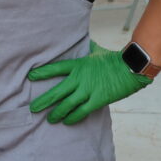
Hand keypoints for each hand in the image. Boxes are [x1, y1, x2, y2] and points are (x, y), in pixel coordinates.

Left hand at [28, 41, 151, 124]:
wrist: (130, 68)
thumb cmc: (114, 58)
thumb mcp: (97, 50)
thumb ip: (88, 47)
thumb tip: (85, 39)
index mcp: (78, 65)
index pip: (56, 69)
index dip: (42, 73)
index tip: (31, 76)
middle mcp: (79, 78)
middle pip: (57, 92)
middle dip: (44, 101)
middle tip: (33, 108)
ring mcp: (87, 90)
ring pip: (67, 105)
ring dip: (56, 113)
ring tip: (49, 119)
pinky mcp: (97, 100)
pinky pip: (81, 112)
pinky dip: (73, 117)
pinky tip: (66, 121)